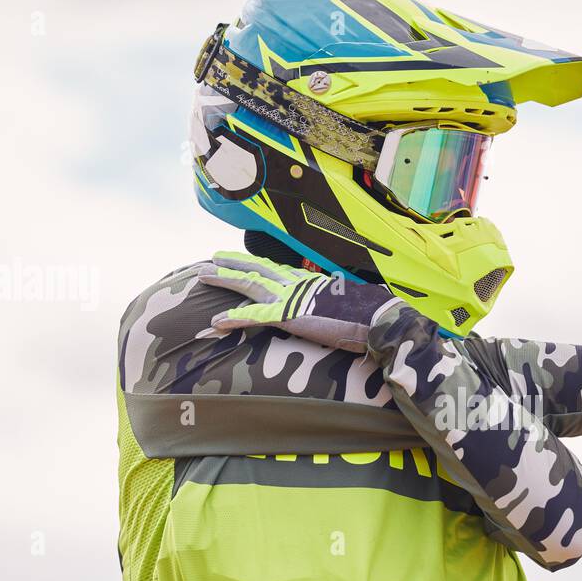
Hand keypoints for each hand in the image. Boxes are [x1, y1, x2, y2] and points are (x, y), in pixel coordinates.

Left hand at [197, 251, 401, 352]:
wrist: (379, 318)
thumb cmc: (372, 315)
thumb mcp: (352, 305)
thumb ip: (340, 304)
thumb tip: (345, 307)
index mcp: (313, 281)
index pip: (279, 271)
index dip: (259, 266)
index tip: (244, 262)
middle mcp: (299, 284)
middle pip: (259, 269)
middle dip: (234, 263)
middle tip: (212, 259)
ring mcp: (292, 298)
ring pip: (250, 284)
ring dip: (225, 279)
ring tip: (202, 275)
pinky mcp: (290, 315)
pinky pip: (255, 316)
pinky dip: (234, 318)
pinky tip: (216, 321)